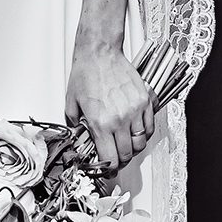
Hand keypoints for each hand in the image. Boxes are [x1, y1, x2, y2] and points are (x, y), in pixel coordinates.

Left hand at [65, 32, 153, 174]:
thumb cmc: (86, 73)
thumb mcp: (71, 101)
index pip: (111, 159)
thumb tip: (78, 135)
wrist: (100, 52)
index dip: (110, 169)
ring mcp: (135, 110)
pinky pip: (149, 126)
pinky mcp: (145, 101)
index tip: (109, 169)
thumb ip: (75, 123)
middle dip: (122, 160)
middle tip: (117, 158)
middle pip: (128, 154)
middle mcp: (120, 120)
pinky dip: (144, 133)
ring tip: (126, 144)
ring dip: (134, 147)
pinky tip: (136, 130)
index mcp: (101, 123)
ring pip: (141, 142)